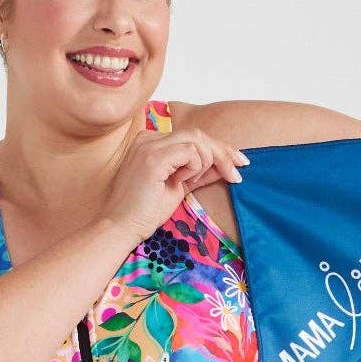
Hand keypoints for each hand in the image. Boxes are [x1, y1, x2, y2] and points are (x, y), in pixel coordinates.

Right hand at [103, 122, 250, 237]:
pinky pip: (190, 153)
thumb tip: (226, 166)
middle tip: (237, 174)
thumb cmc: (145, 211)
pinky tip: (181, 181)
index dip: (219, 148)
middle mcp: (149, 138)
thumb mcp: (179, 187)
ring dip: (205, 164)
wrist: (122, 226)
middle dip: (223, 153)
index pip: (193, 137)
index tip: (239, 163)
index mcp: (153, 142)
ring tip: (189, 182)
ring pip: (197, 140)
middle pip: (198, 134)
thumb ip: (199, 172)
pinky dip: (194, 168)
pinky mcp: (152, 158)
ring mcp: (149, 145)